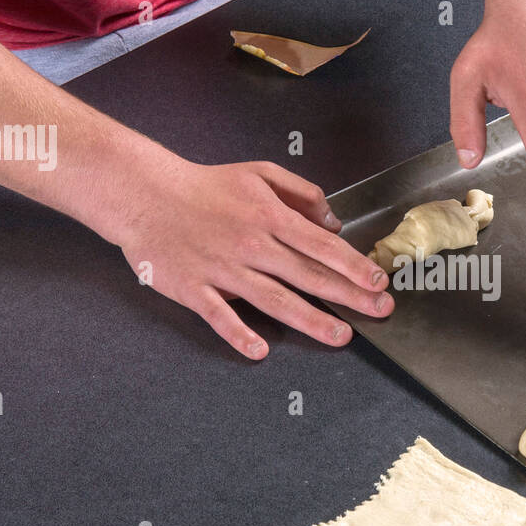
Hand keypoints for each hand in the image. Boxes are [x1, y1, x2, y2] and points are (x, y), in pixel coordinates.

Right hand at [115, 160, 392, 358]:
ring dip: (310, 320)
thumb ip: (301, 193)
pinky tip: (260, 351)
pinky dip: (239, 334)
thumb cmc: (204, 185)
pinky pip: (220, 316)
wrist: (145, 193)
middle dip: (349, 295)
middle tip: (381, 310)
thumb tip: (333, 222)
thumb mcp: (259, 174)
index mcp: (268, 217)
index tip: (378, 280)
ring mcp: (223, 269)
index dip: (353, 264)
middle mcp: (251, 245)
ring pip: (274, 300)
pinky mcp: (194, 288)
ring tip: (341, 335)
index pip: (321, 245)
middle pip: (308, 275)